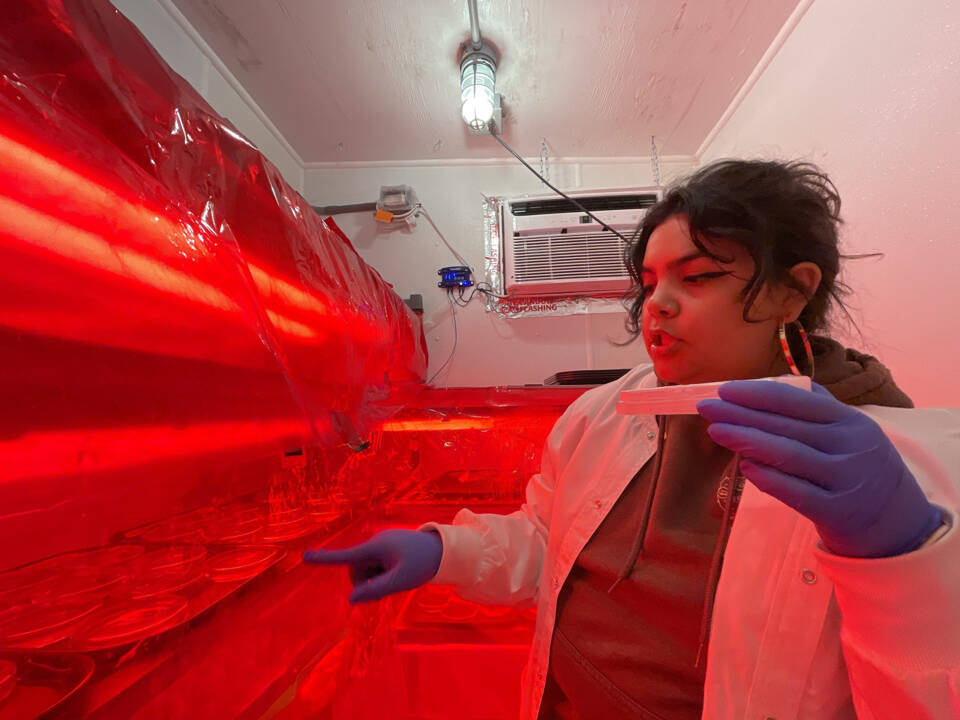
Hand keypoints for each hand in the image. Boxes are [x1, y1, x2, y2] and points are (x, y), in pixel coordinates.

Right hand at [303, 529, 442, 602]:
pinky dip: (380, 573)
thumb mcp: (400, 582)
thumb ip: (375, 591)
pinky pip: (376, 564)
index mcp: (376, 548)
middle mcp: (375, 543)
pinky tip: (397, 574)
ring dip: (374, 579)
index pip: (345, 556)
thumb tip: (351, 600)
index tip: (304, 558)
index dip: (324, 559)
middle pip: (356, 569)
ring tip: (396, 579)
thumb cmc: (423, 564)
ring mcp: (381, 544)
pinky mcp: (387, 547)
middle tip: (386, 591)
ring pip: (366, 568)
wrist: (444, 549)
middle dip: (364, 583)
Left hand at [697, 380, 941, 557]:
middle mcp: (851, 446)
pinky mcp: (838, 512)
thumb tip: (768, 386)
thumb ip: (816, 408)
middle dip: (741, 414)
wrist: (898, 524)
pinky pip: (797, 492)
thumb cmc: (859, 469)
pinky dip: (769, 478)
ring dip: (747, 441)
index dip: (756, 394)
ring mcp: (846, 480)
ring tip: (716, 432)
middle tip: (706, 409)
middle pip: (786, 426)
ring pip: (789, 455)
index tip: (723, 390)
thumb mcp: (850, 432)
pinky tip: (745, 466)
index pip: (795, 401)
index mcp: (850, 421)